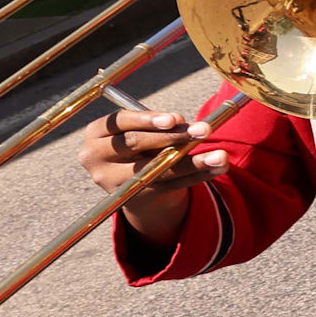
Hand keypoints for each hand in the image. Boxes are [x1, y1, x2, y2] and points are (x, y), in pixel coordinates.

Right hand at [79, 106, 226, 245]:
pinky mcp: (133, 198)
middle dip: (172, 137)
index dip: (147, 120)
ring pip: (157, 169)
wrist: (130, 181)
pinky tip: (218, 167)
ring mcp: (111, 182)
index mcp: (94, 134)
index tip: (175, 118)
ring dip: (193, 161)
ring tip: (220, 155)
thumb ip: (160, 125)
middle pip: (135, 144)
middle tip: (203, 131)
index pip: (119, 122)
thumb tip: (184, 123)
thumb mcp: (141, 130)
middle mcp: (95, 158)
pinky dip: (198, 175)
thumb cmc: (138, 143)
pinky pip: (170, 185)